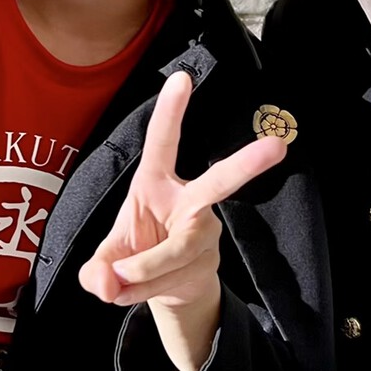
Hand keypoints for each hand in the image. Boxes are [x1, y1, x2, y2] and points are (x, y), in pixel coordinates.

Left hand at [79, 70, 286, 370]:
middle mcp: (190, 201)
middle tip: (276, 147)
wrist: (166, 292)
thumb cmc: (131, 258)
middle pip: (219, 182)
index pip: (164, 142)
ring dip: (143, 272)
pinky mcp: (211, 262)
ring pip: (178, 250)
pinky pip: (176, 277)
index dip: (171, 112)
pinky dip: (147, 290)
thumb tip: (104, 282)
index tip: (182, 77)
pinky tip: (133, 293)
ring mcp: (205, 232)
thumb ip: (95, 271)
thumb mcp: (104, 262)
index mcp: (156, 183)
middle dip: (248, 164)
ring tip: (118, 285)